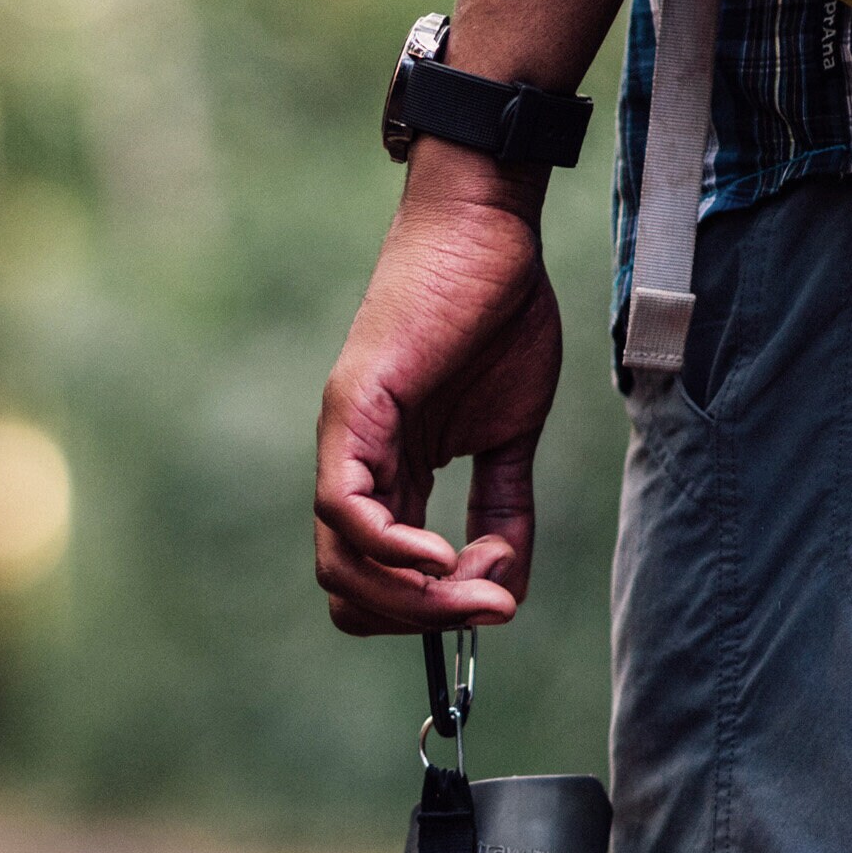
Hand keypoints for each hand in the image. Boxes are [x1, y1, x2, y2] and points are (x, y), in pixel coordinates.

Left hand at [314, 146, 561, 633]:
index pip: (377, 582)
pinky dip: (391, 550)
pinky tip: (440, 557)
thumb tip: (504, 591)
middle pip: (349, 589)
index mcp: (390, 477)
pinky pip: (345, 509)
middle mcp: (356, 468)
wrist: (489, 232)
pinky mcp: (352, 412)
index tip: (491, 606)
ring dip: (410, 598)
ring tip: (474, 588)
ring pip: (339, 563)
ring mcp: (347, 442)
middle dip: (419, 620)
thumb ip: (506, 513)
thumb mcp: (512, 436)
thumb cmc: (496, 317)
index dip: (427, 613)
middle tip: (486, 611)